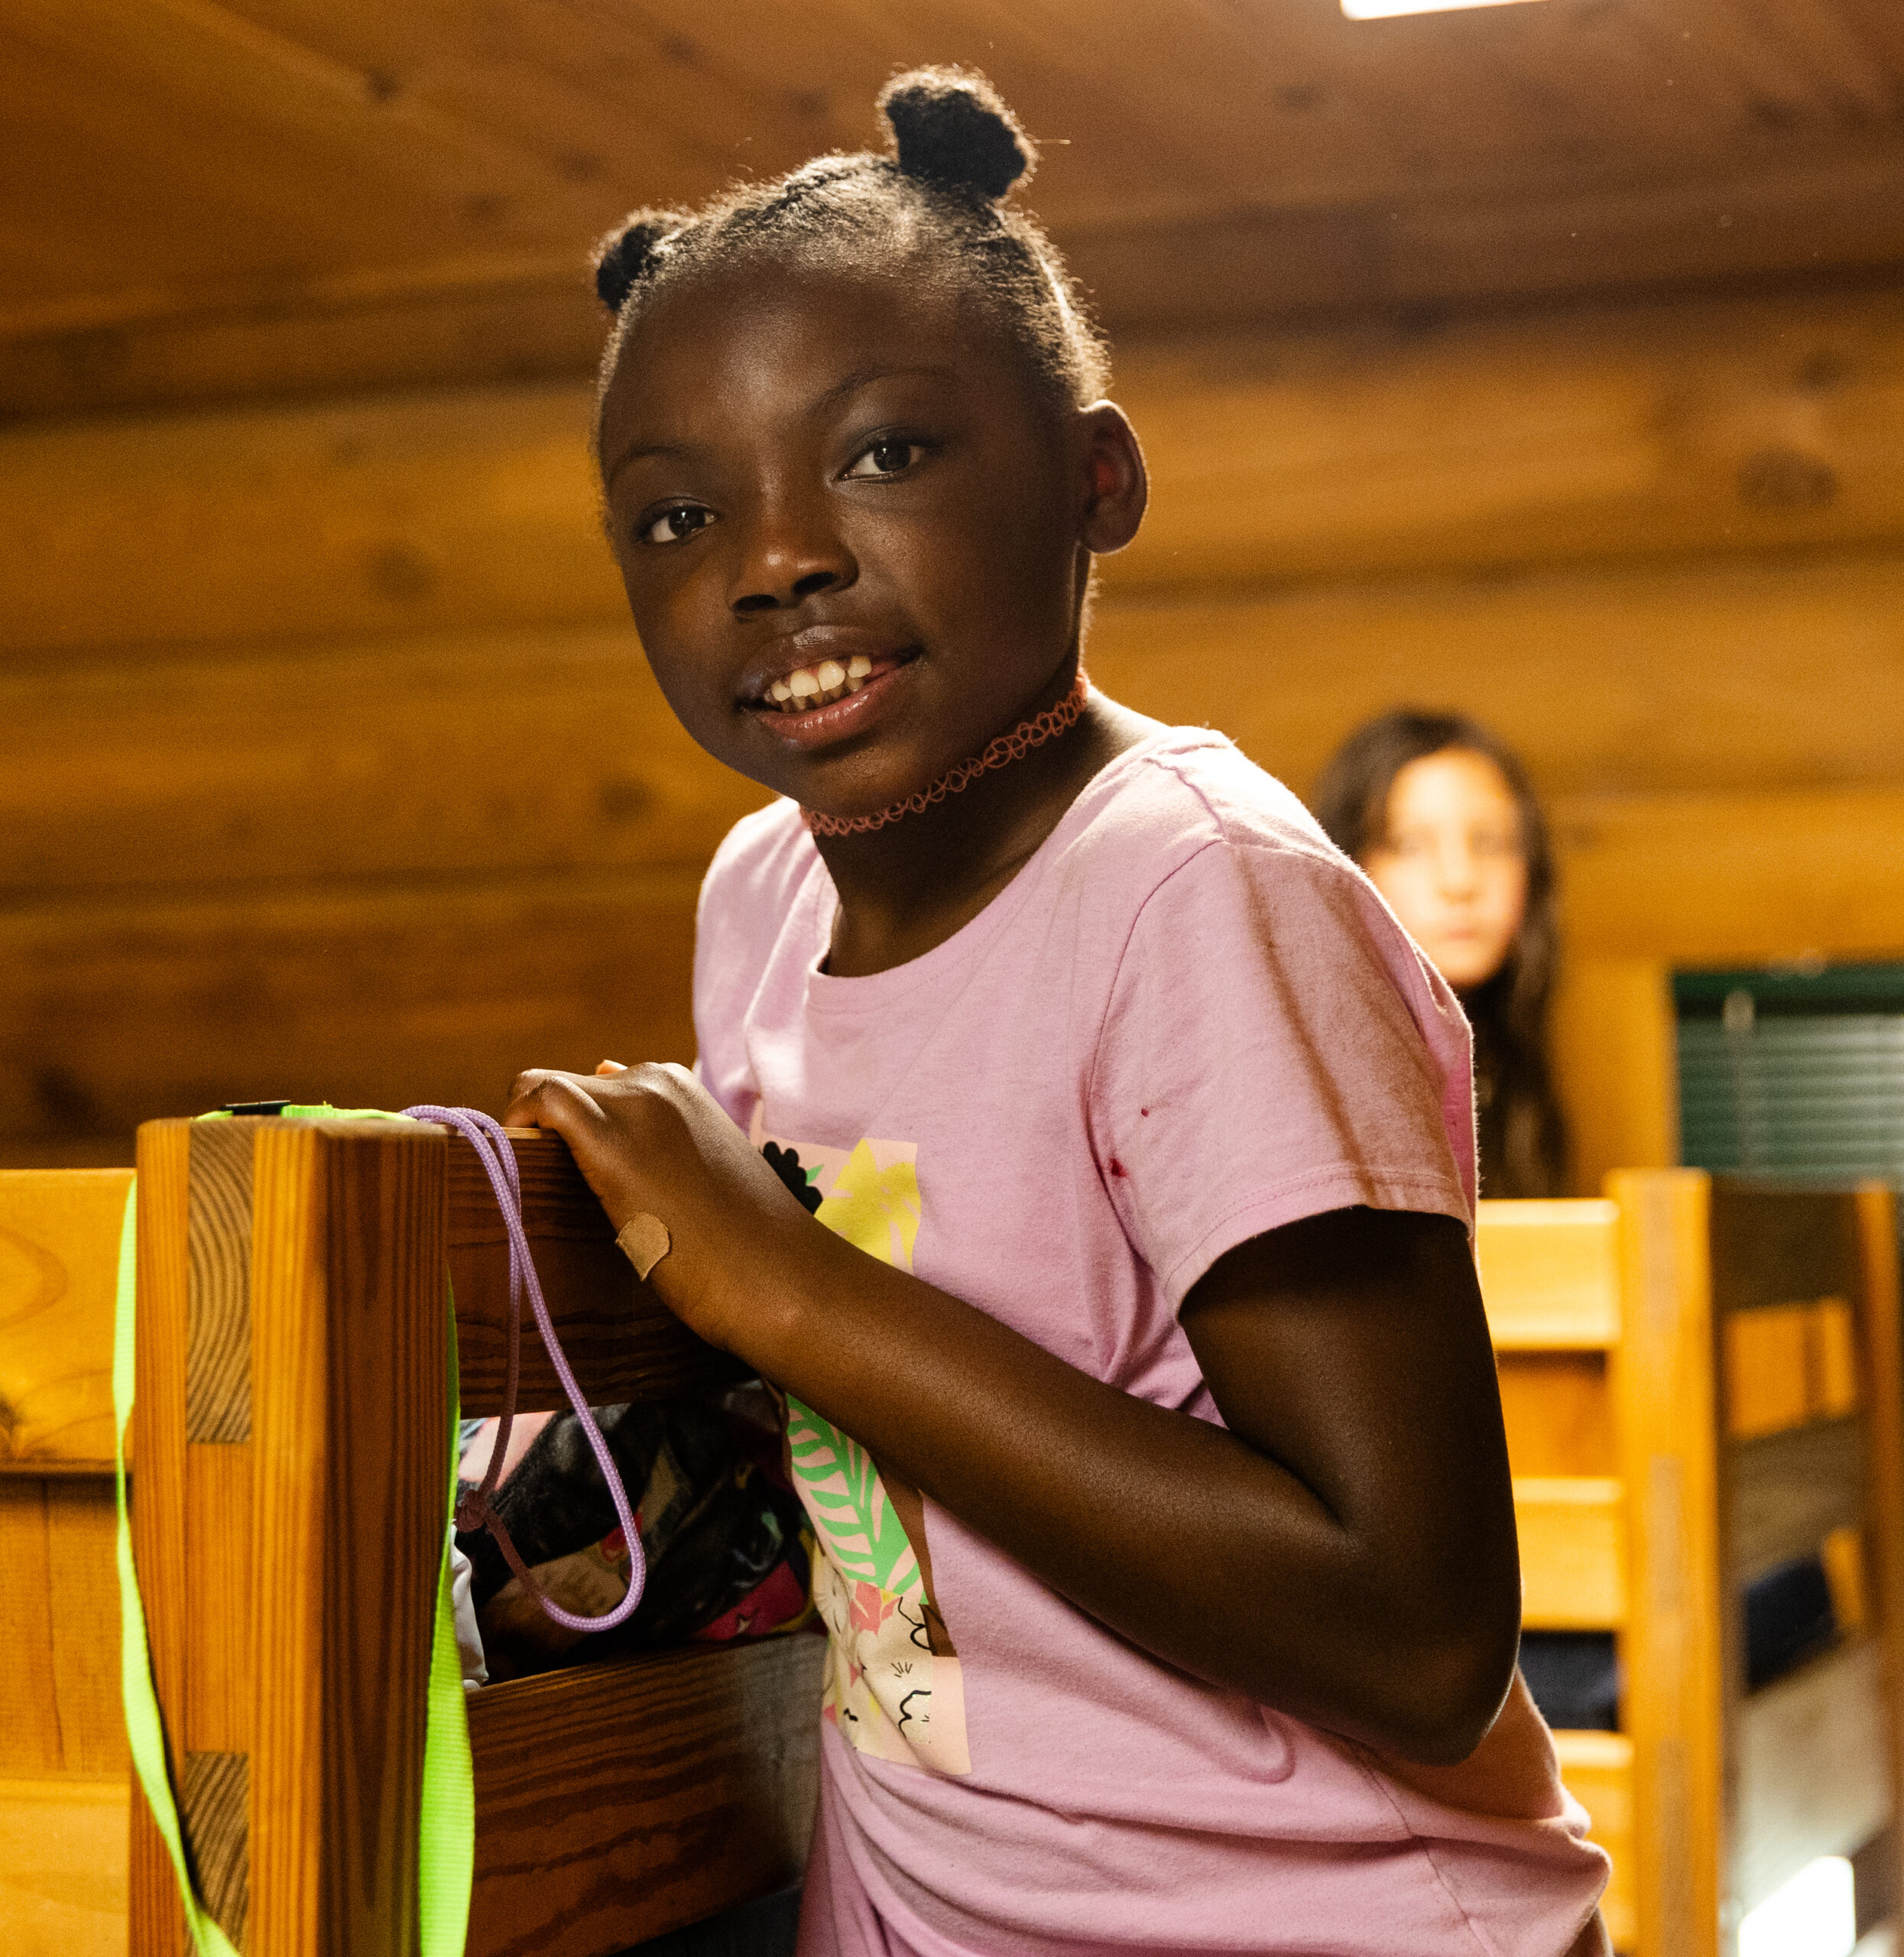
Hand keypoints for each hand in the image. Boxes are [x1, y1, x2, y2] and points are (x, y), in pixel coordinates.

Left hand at [501, 1061, 818, 1351]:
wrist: (780, 1276)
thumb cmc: (746, 1248)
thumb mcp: (703, 1180)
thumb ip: (662, 1150)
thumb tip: (612, 1122)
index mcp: (682, 1089)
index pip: (602, 1087)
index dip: (574, 1128)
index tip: (565, 1174)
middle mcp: (657, 1081)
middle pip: (569, 1090)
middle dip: (546, 1133)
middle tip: (541, 1193)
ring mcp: (636, 1103)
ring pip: (545, 1088)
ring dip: (527, 1132)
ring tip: (525, 1188)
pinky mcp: (613, 1138)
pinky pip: (540, 1097)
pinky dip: (515, 1121)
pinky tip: (511, 1164)